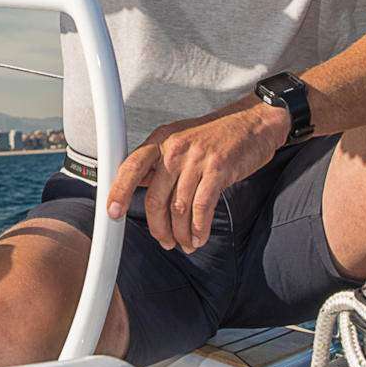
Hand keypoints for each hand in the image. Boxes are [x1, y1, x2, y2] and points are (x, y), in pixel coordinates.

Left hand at [108, 103, 291, 251]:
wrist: (252, 123)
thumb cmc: (215, 135)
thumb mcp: (180, 140)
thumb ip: (159, 163)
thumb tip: (137, 186)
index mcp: (160, 140)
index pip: (131, 167)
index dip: (119, 191)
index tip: (113, 212)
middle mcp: (175, 148)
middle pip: (155, 197)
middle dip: (158, 227)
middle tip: (165, 241)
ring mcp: (197, 159)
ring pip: (179, 207)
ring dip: (181, 232)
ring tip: (186, 243)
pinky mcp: (218, 170)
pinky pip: (202, 207)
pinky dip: (199, 228)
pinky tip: (199, 237)